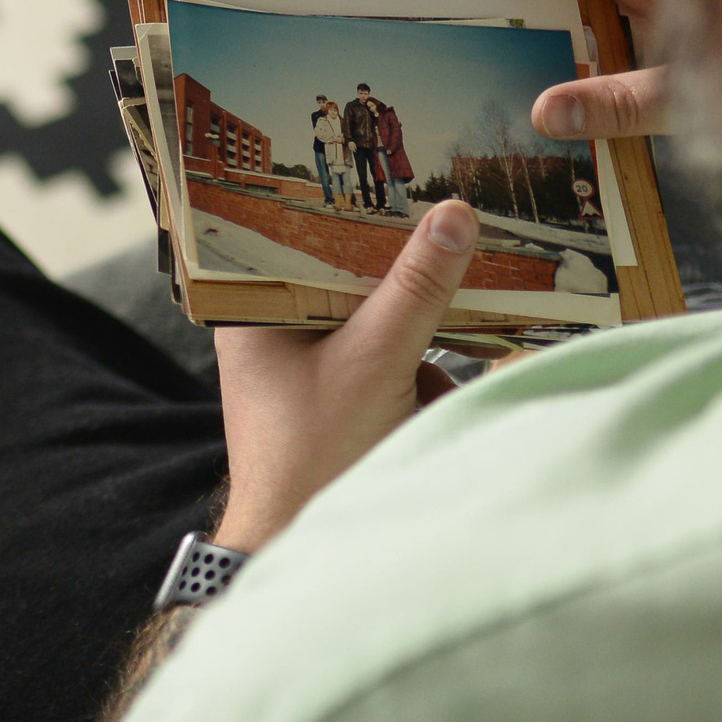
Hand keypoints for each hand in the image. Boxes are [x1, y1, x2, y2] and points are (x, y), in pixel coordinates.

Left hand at [211, 199, 479, 551]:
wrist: (309, 551)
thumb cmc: (316, 457)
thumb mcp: (375, 361)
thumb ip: (416, 289)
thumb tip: (455, 215)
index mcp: (255, 314)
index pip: (297, 234)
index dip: (347, 204)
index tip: (398, 170)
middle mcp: (274, 335)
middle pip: (344, 275)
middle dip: (400, 262)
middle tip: (452, 218)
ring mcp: (308, 371)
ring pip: (372, 320)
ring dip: (418, 324)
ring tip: (466, 289)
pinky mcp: (341, 402)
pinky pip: (387, 364)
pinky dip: (419, 373)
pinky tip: (442, 385)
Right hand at [455, 0, 667, 140]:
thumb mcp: (687, 90)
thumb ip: (618, 102)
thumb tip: (543, 115)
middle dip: (509, 6)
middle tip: (465, 46)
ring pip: (566, 5)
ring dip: (532, 38)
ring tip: (493, 75)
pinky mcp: (643, 30)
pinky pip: (587, 35)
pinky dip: (560, 60)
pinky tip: (542, 97)